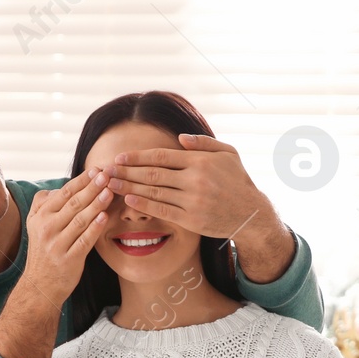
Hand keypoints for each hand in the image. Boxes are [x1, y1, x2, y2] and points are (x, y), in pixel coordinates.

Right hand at [21, 169, 114, 306]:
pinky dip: (94, 228)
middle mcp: (47, 228)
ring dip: (96, 204)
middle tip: (107, 175)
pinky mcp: (69, 259)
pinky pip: (84, 241)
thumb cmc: (43, 251)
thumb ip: (42, 204)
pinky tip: (105, 217)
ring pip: (80, 220)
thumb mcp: (34, 225)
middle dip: (92, 188)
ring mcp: (58, 244)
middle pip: (73, 203)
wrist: (40, 285)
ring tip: (110, 191)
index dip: (82, 180)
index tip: (96, 170)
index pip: (64, 193)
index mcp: (41, 217)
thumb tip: (56, 188)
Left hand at [104, 134, 281, 242]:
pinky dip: (144, 205)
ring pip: (154, 192)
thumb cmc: (237, 180)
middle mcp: (194, 180)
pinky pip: (162, 210)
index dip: (137, 156)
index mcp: (199, 161)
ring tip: (112, 184)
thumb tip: (180, 138)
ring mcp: (192, 201)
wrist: (251, 213)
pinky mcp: (192, 220)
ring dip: (129, 187)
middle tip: (107, 170)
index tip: (120, 157)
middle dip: (127, 171)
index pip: (161, 156)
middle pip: (153, 173)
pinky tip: (129, 200)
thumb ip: (203, 143)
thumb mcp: (228, 153)